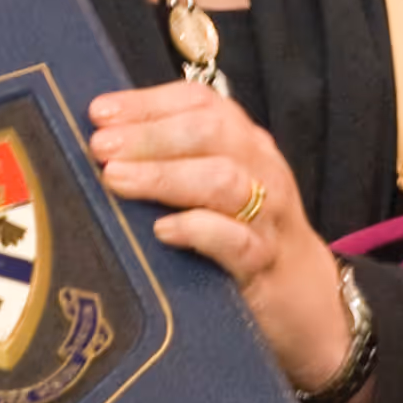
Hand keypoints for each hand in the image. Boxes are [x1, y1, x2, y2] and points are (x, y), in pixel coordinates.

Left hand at [88, 76, 360, 402]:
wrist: (304, 299)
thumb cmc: (241, 234)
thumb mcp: (214, 186)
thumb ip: (173, 159)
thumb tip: (100, 141)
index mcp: (244, 142)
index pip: (199, 103)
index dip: (147, 103)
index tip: (98, 113)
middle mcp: (260, 168)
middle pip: (210, 133)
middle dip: (150, 136)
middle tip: (100, 148)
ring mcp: (268, 216)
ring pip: (223, 180)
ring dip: (165, 176)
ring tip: (117, 180)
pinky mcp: (266, 263)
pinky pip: (238, 241)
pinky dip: (199, 230)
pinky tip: (162, 231)